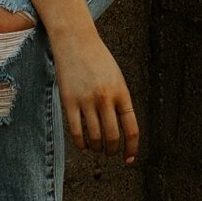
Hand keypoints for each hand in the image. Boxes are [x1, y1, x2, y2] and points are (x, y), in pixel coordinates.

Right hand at [49, 29, 139, 163]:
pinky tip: (83, 146)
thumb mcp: (117, 78)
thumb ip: (120, 102)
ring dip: (96, 148)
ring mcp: (87, 100)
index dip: (131, 148)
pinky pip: (76, 131)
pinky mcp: (69, 101)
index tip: (129, 159)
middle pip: (113, 136)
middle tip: (110, 154)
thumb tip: (122, 129)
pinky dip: (81, 143)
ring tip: (96, 149)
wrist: (76, 41)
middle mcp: (106, 98)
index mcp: (122, 93)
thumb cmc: (98, 60)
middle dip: (112, 150)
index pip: (131, 129)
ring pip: (94, 137)